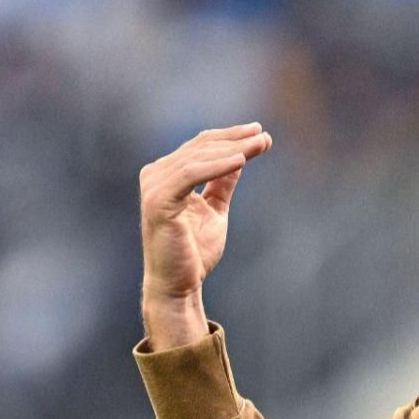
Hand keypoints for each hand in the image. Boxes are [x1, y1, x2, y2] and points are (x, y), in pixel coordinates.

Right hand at [138, 122, 273, 347]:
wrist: (179, 285)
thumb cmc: (194, 252)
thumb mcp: (215, 209)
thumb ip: (222, 183)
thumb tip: (240, 156)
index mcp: (166, 175)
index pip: (200, 146)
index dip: (231, 136)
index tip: (260, 132)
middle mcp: (156, 176)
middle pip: (200, 147)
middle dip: (236, 139)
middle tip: (265, 136)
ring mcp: (153, 187)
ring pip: (198, 157)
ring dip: (232, 149)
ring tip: (259, 145)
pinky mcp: (158, 200)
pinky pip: (191, 174)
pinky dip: (217, 166)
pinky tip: (242, 161)